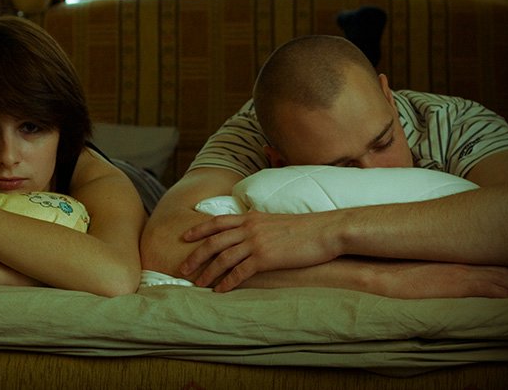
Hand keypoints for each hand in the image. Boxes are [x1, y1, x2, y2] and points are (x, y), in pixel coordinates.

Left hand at [179, 211, 341, 291]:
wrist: (326, 230)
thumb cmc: (306, 228)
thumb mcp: (276, 221)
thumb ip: (259, 226)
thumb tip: (250, 233)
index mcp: (251, 217)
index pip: (218, 222)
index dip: (198, 229)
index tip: (184, 237)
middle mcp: (249, 227)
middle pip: (214, 241)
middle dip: (195, 256)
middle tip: (182, 269)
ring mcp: (256, 242)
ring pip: (223, 258)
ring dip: (208, 272)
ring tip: (197, 284)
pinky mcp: (265, 257)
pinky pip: (240, 272)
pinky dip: (227, 282)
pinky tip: (220, 291)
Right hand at [374, 261, 507, 298]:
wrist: (380, 272)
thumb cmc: (393, 271)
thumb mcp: (417, 269)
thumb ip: (433, 271)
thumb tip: (440, 278)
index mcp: (450, 260)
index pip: (486, 264)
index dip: (506, 272)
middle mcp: (458, 264)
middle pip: (497, 270)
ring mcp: (458, 273)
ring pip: (498, 278)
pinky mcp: (455, 284)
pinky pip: (488, 287)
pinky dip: (505, 292)